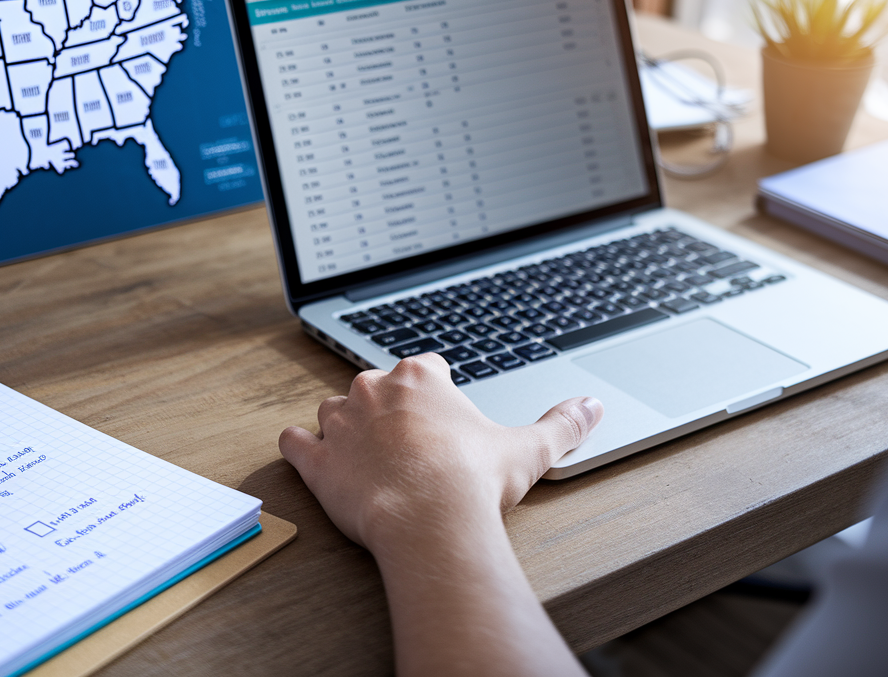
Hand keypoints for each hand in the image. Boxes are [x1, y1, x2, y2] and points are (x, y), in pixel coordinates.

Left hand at [278, 353, 602, 557]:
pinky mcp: (314, 460)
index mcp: (420, 376)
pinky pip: (294, 442)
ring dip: (343, 427)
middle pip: (374, 386)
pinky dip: (299, 448)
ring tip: (363, 455)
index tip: (442, 416)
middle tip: (407, 444)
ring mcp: (338, 422)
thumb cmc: (474, 483)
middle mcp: (372, 388)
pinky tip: (308, 456)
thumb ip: (562, 423)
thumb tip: (593, 407)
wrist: (430, 522)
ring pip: (331, 410)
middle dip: (388, 410)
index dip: (435, 392)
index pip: (424, 366)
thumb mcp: (528, 449)